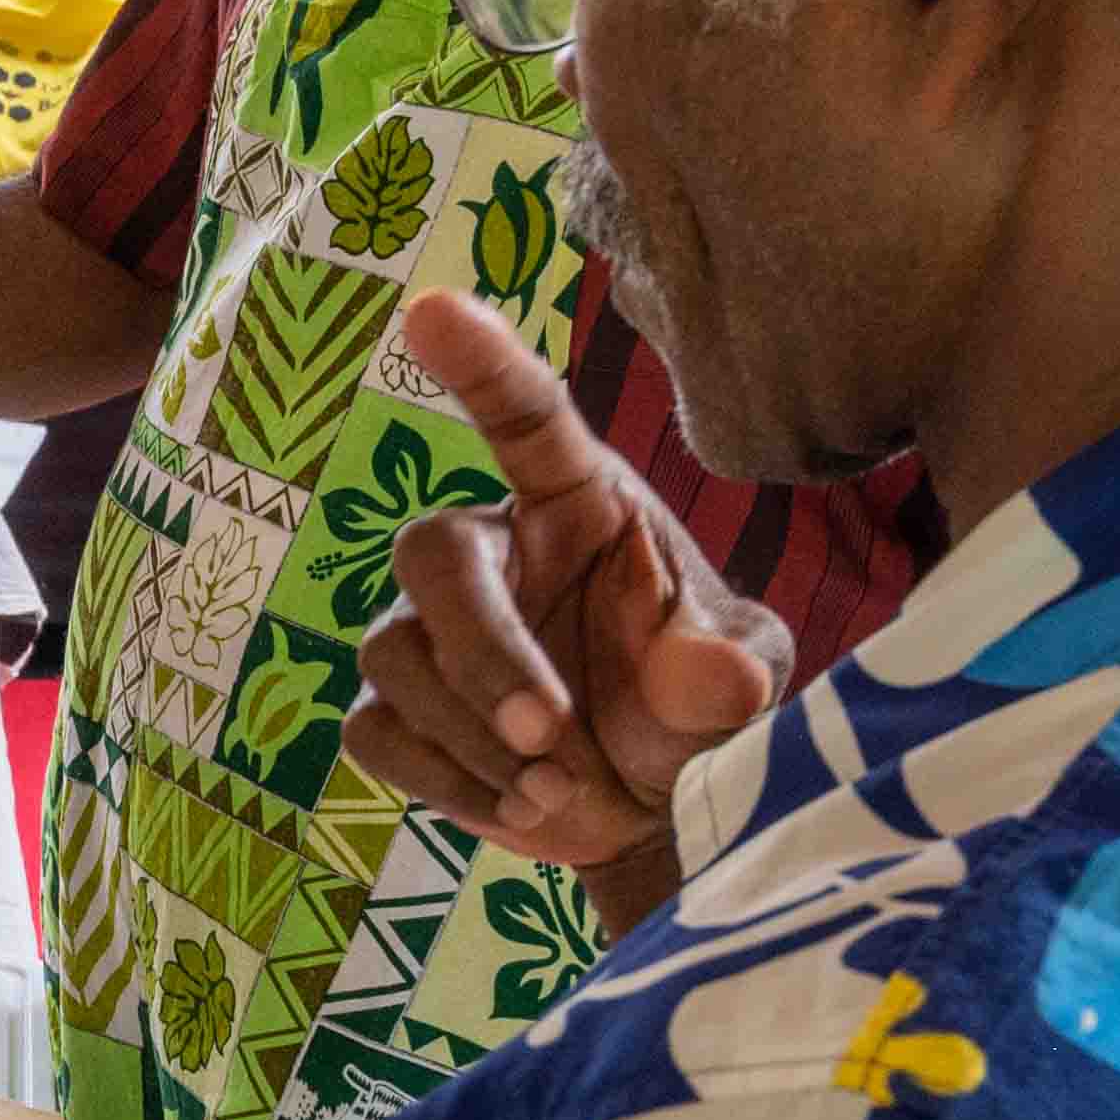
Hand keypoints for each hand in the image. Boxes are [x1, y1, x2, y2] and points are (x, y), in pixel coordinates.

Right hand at [341, 291, 789, 912]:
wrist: (646, 807)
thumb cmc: (692, 706)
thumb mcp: (739, 682)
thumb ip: (731, 672)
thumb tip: (715, 679)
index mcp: (577, 503)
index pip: (524, 418)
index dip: (480, 364)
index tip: (431, 311)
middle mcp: (492, 549)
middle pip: (432, 558)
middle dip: (485, 654)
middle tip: (551, 739)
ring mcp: (427, 630)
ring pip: (400, 660)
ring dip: (480, 740)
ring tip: (562, 790)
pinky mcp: (394, 706)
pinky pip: (379, 732)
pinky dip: (449, 782)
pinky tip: (520, 805)